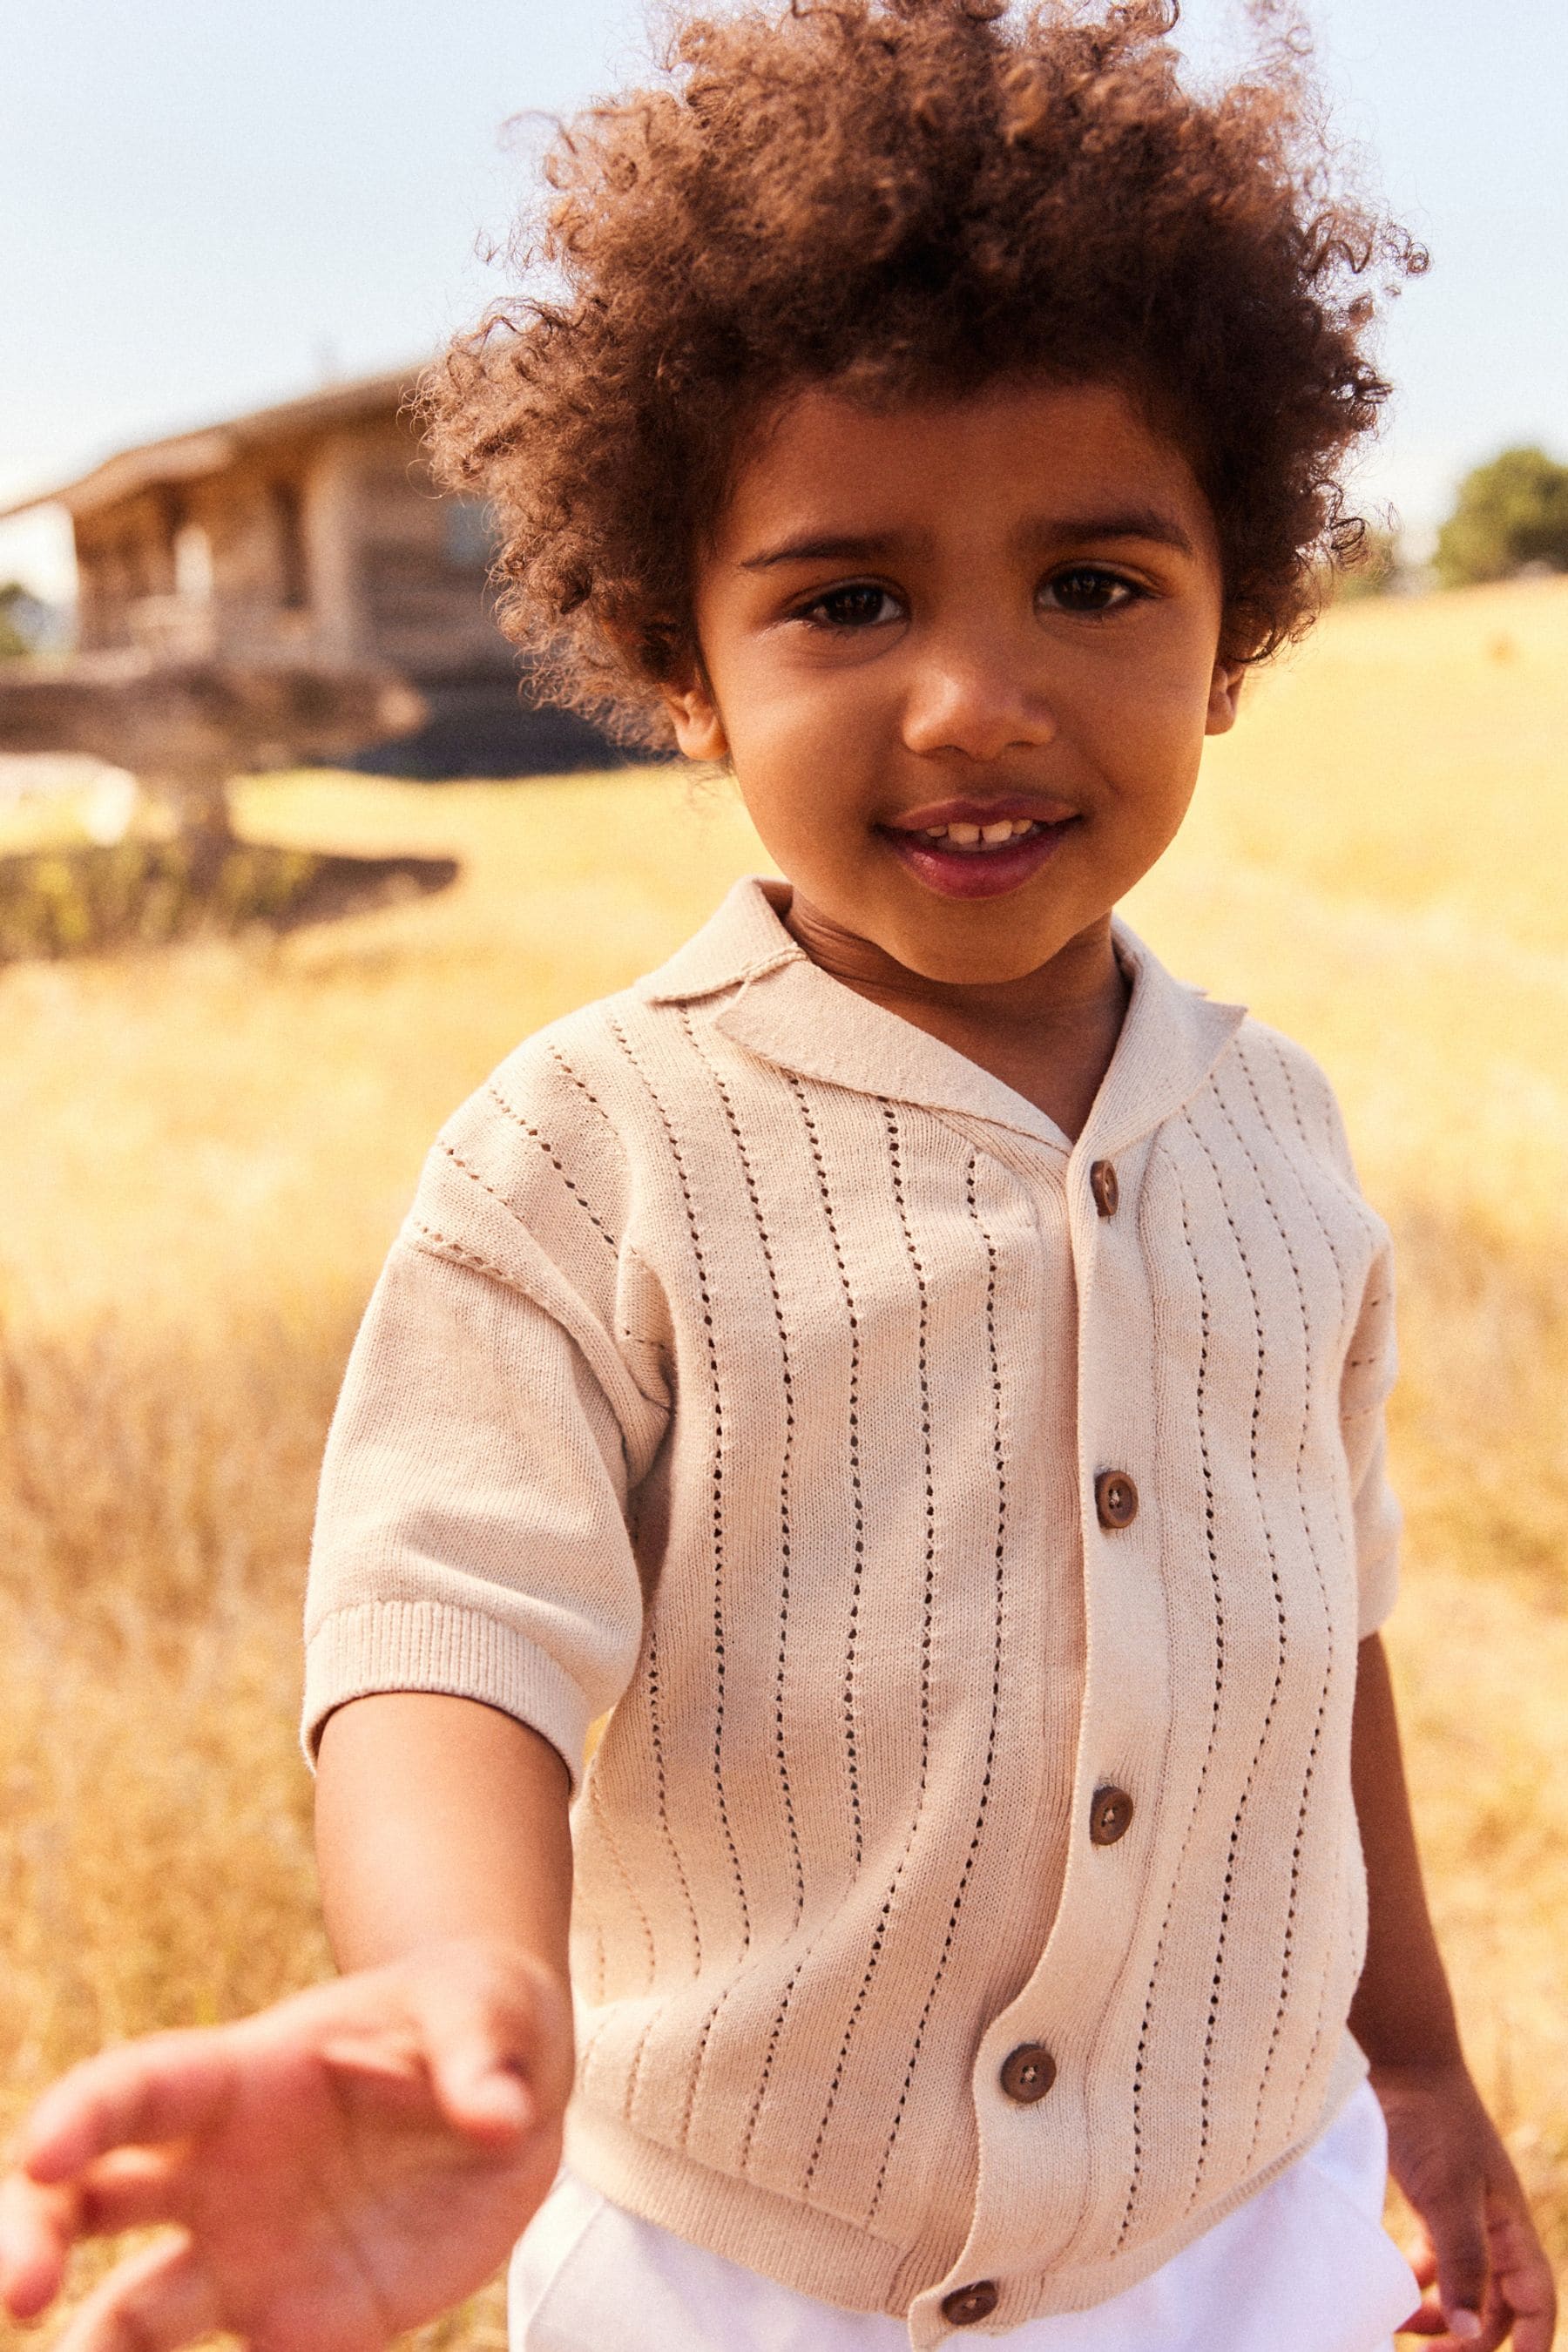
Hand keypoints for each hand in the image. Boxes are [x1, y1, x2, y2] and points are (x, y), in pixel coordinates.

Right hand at [0, 1937, 572, 2351]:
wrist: (506, 2083)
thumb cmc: (474, 2016)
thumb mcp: (490, 2007)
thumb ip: (479, 2058)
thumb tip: (497, 2117)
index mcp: (245, 2076)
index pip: (137, 2088)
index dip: (82, 2114)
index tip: (45, 2151)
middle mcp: (217, 2172)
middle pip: (84, 2204)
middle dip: (32, 2239)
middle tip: (22, 2296)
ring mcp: (246, 2255)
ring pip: (127, 2316)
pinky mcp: (298, 2326)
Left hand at [1376, 2059, 1557, 2351]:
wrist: (1400, 2060)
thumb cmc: (1430, 2120)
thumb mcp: (1448, 2192)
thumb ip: (1461, 2260)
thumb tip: (1471, 2331)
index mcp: (1511, 2226)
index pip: (1537, 2301)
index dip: (1533, 2344)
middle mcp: (1493, 2225)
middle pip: (1500, 2304)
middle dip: (1476, 2341)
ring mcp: (1462, 2213)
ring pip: (1465, 2285)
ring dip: (1444, 2318)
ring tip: (1406, 2334)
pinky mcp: (1430, 2200)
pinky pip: (1435, 2261)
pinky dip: (1420, 2284)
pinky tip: (1395, 2294)